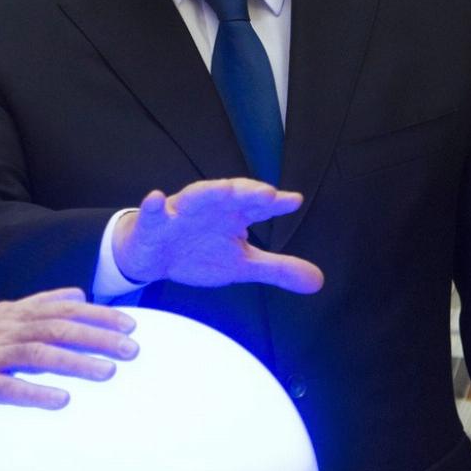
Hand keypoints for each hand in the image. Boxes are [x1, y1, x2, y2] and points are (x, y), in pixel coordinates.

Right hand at [0, 287, 137, 419]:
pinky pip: (6, 388)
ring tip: (107, 372)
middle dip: (96, 336)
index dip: (95, 314)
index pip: (59, 308)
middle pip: (55, 328)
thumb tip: (76, 294)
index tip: (128, 322)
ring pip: (37, 355)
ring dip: (75, 362)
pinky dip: (35, 393)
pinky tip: (61, 400)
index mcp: (8, 314)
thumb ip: (35, 307)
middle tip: (131, 348)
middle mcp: (1, 330)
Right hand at [111, 178, 323, 292]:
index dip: (275, 203)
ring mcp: (180, 212)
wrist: (154, 256)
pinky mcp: (153, 222)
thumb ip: (277, 269)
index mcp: (233, 215)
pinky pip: (151, 212)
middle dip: (247, 192)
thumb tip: (318, 280)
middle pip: (230, 195)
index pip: (257, 206)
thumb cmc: (199, 252)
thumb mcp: (242, 265)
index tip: (293, 201)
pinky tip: (155, 199)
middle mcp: (209, 207)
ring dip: (209, 192)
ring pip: (194, 197)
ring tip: (225, 190)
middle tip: (266, 194)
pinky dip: (153, 206)